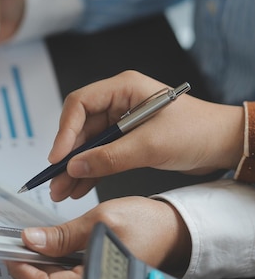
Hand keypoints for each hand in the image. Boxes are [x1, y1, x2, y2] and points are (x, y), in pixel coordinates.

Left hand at [5, 196, 189, 278]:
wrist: (174, 230)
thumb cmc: (147, 225)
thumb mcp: (101, 221)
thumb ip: (64, 235)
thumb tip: (32, 240)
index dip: (23, 271)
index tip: (9, 252)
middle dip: (27, 269)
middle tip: (14, 246)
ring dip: (39, 266)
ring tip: (31, 243)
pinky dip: (54, 265)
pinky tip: (50, 248)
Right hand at [48, 70, 243, 201]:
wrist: (224, 144)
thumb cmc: (198, 131)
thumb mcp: (151, 145)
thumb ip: (110, 156)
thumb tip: (76, 165)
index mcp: (124, 88)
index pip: (81, 104)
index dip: (65, 131)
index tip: (58, 157)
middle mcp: (119, 102)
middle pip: (80, 127)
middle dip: (67, 155)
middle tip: (55, 179)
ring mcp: (123, 122)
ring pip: (88, 144)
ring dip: (75, 167)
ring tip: (63, 190)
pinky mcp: (128, 140)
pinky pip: (102, 155)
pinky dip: (91, 171)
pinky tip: (79, 186)